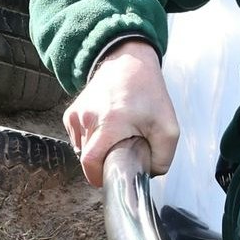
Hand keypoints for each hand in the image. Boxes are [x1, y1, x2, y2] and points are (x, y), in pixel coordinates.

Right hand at [65, 39, 180, 184]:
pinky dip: (91, 140)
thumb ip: (162, 159)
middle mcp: (88, 118)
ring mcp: (76, 115)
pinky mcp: (70, 113)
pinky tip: (106, 129)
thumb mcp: (168, 129)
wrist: (128, 62)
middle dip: (103, 163)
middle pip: (87, 159)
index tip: (111, 177)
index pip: (90, 163)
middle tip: (122, 152)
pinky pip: (78, 139)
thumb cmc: (148, 93)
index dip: (98, 177)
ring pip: (82, 150)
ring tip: (116, 136)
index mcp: (110, 123)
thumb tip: (147, 175)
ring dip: (98, 151)